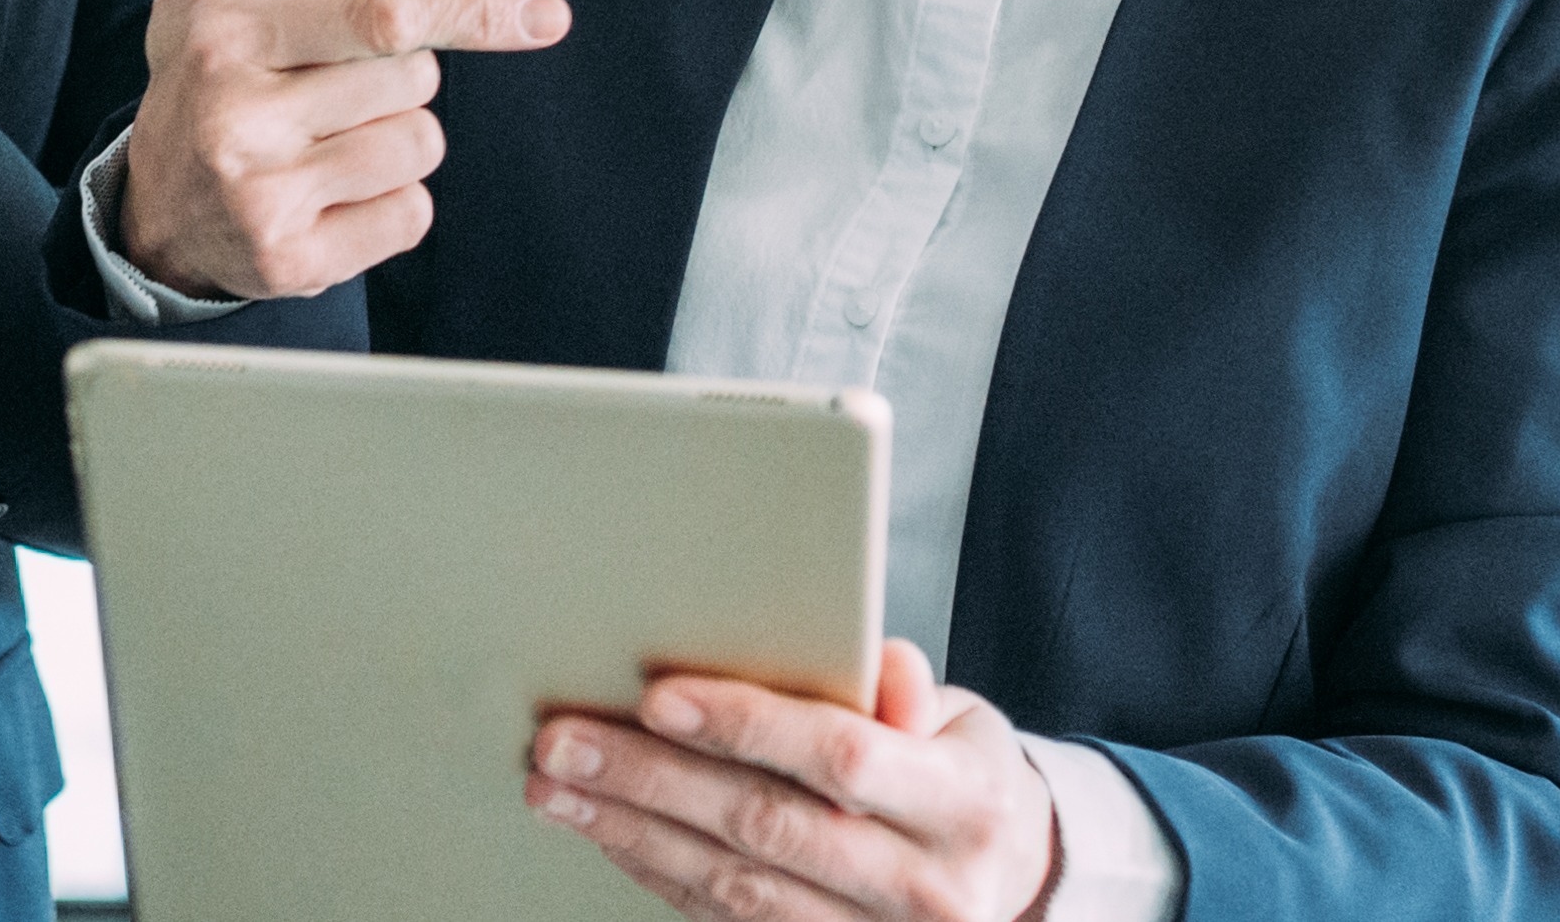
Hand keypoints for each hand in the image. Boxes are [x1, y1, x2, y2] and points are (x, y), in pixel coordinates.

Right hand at [86, 0, 565, 300]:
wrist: (153, 218)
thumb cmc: (199, 75)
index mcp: (228, 36)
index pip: (380, 15)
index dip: (470, 9)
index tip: (547, 15)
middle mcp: (240, 118)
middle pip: (418, 80)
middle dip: (395, 75)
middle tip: (324, 86)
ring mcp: (265, 198)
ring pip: (420, 148)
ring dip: (393, 142)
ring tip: (321, 143)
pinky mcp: (293, 266)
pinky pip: (412, 216)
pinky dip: (387, 205)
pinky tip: (327, 198)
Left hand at [526, 643, 1062, 921]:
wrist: (1002, 875)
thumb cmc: (958, 774)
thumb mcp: (961, 720)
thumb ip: (910, 690)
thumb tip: (880, 662)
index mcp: (964, 804)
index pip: (841, 757)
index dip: (747, 726)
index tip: (658, 698)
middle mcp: (925, 885)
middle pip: (768, 826)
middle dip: (654, 781)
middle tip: (564, 742)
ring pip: (735, 887)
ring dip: (632, 832)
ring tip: (557, 787)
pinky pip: (726, 920)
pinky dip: (657, 873)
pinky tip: (608, 831)